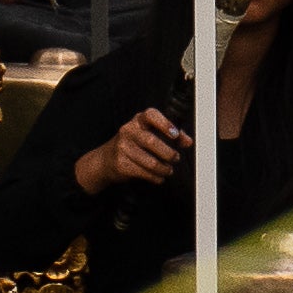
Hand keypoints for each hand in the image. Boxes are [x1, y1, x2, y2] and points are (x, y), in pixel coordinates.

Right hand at [76, 105, 191, 196]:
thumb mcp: (149, 133)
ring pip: (150, 161)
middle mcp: (128, 131)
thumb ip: (171, 135)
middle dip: (169, 153)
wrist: (105, 160)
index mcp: (138, 120)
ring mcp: (123, 148)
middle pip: (152, 142)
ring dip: (164, 169)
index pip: (151, 115)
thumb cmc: (133, 144)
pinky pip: (144, 173)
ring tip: (168, 170)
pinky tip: (159, 177)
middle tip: (176, 158)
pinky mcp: (121, 164)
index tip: (175, 134)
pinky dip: (156, 177)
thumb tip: (187, 141)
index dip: (165, 124)